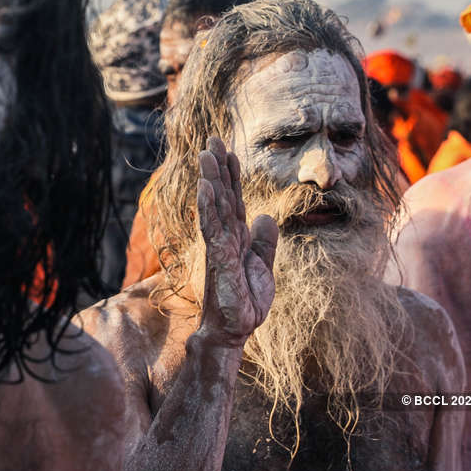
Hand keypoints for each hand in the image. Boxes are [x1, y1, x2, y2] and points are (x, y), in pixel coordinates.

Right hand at [196, 136, 277, 347]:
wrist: (235, 332)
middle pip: (222, 196)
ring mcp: (219, 247)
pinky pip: (212, 228)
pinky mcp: (218, 259)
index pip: (235, 200)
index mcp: (237, 238)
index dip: (232, 175)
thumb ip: (264, 242)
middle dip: (218, 167)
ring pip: (215, 207)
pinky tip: (205, 187)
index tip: (228, 149)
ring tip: (206, 153)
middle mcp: (226, 238)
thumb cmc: (245, 304)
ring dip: (210, 179)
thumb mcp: (263, 267)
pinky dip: (208, 207)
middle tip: (213, 138)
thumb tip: (265, 216)